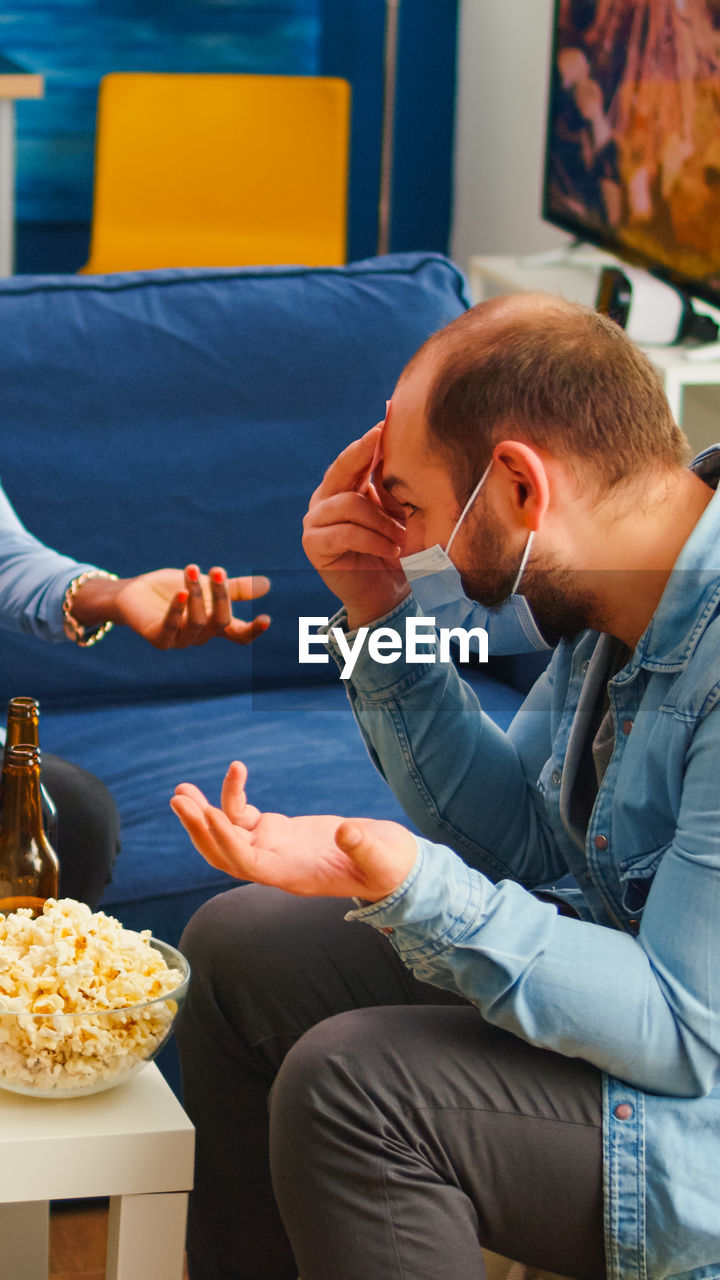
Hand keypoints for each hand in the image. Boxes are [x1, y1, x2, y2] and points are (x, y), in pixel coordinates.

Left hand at [73, 565, 270, 648]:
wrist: (132, 593)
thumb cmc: (170, 589)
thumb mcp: (205, 585)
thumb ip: (232, 588)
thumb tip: (266, 584)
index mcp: (213, 626)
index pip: (239, 635)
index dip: (253, 630)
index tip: (266, 618)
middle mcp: (199, 636)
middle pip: (220, 622)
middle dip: (220, 595)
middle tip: (218, 570)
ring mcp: (179, 640)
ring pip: (197, 622)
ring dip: (196, 595)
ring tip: (191, 569)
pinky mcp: (158, 638)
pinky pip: (170, 627)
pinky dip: (177, 609)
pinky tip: (181, 592)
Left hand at [170, 760, 417, 900]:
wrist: (392, 865)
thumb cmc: (390, 866)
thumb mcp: (383, 857)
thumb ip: (363, 846)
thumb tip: (346, 831)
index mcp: (295, 877)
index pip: (249, 865)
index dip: (226, 842)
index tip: (209, 815)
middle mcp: (277, 866)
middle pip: (225, 855)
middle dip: (200, 830)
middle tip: (179, 800)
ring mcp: (275, 849)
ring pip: (228, 836)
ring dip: (204, 814)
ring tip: (183, 789)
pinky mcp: (279, 832)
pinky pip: (246, 817)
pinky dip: (234, 796)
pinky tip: (235, 770)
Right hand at [302, 426, 410, 628]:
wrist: (387, 594)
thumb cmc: (396, 552)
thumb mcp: (399, 514)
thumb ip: (393, 484)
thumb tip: (397, 438)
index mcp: (344, 488)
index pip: (354, 458)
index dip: (369, 441)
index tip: (386, 422)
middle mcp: (325, 500)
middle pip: (341, 469)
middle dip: (362, 453)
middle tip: (380, 439)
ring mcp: (315, 521)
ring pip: (348, 504)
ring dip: (381, 521)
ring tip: (401, 538)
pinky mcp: (313, 544)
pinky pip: (344, 533)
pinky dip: (372, 541)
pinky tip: (390, 550)